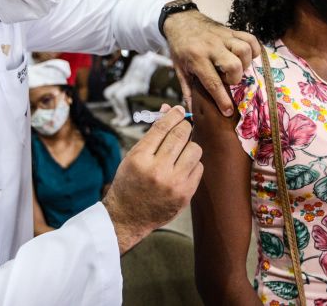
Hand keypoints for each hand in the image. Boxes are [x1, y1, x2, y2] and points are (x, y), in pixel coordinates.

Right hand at [102, 105, 202, 253]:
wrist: (127, 216)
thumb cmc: (129, 182)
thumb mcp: (133, 155)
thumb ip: (152, 134)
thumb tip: (169, 110)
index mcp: (140, 158)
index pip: (162, 127)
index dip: (173, 115)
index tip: (178, 110)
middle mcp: (157, 170)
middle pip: (181, 134)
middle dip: (184, 126)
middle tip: (182, 126)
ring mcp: (173, 183)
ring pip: (194, 149)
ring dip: (190, 145)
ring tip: (181, 150)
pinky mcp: (185, 194)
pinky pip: (199, 167)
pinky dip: (192, 163)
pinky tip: (183, 167)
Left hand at [162, 10, 259, 115]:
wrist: (180, 21)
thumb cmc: (180, 48)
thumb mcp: (179, 69)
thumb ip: (187, 90)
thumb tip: (192, 110)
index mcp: (196, 58)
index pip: (213, 82)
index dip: (222, 99)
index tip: (228, 111)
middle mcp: (211, 47)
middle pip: (234, 65)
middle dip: (235, 78)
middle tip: (229, 80)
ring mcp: (223, 37)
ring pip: (244, 50)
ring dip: (245, 63)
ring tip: (238, 68)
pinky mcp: (231, 31)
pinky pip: (250, 38)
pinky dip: (254, 49)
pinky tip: (247, 57)